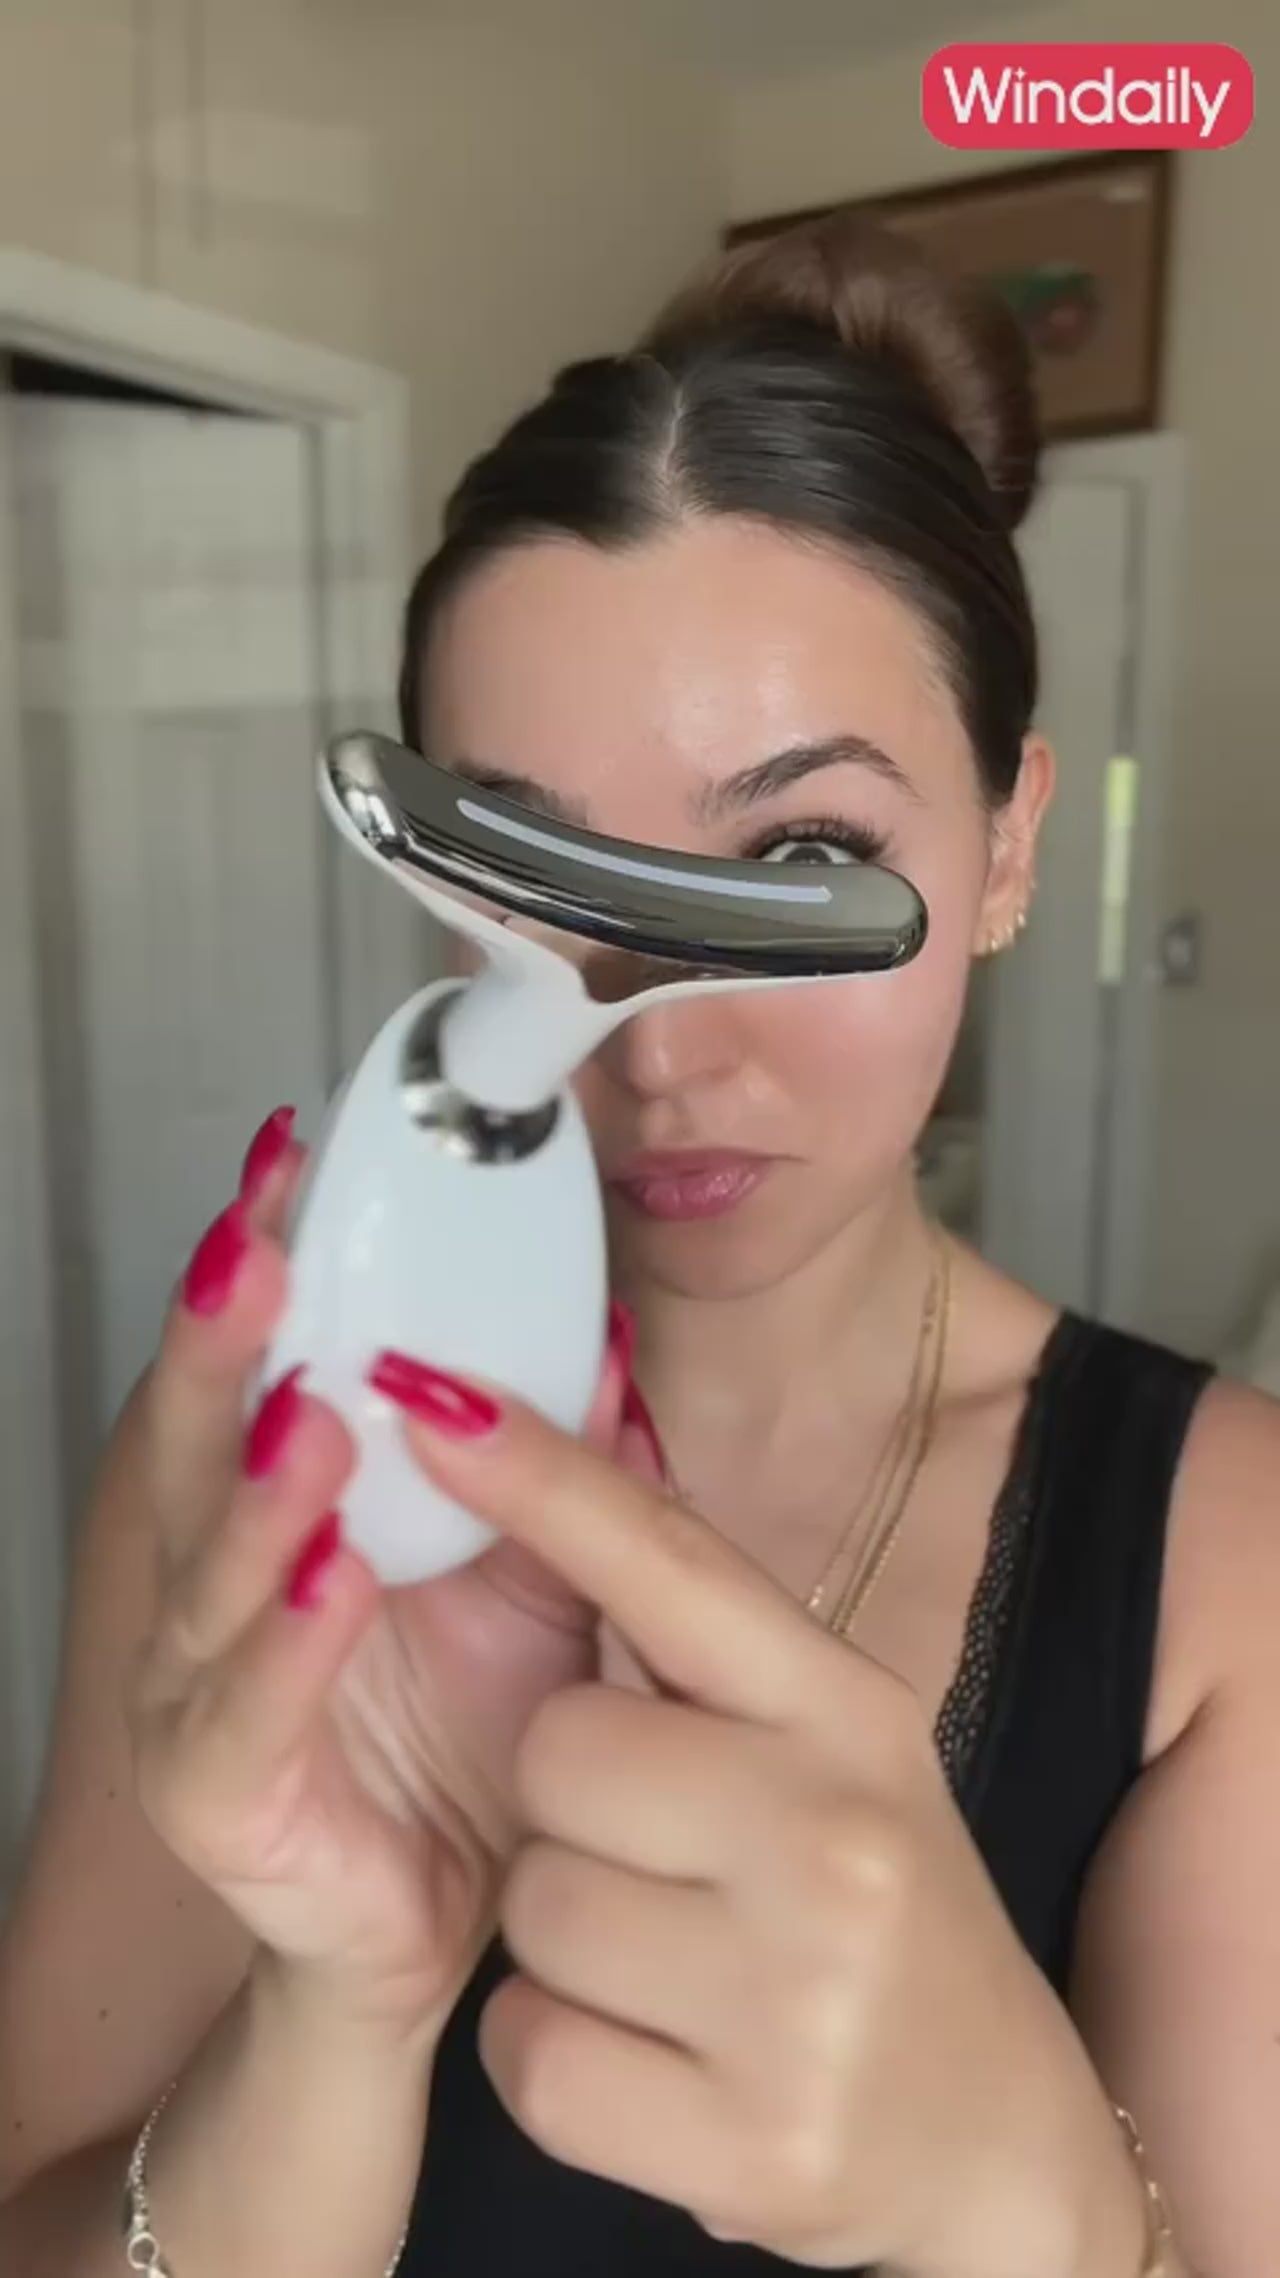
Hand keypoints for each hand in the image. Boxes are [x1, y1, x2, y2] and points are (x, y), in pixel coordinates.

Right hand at [128, 1109, 662, 2050]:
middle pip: (195, 1444)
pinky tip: (331, 1579)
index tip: (289, 1157)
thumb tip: (603, 1332)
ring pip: (207, 1576)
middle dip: (223, 1339)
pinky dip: (285, 1647)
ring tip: (310, 1408)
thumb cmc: (485, 1730)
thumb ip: (554, 1465)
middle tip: (263, 1245)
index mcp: (289, 1513)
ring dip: (259, 1486)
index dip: (266, 1261)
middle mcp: (222, 1588)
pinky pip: (240, 1718)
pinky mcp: (221, 1802)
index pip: (258, 1363)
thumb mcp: (540, 1575)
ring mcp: (204, 1694)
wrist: (468, 1916)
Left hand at [397, 1375, 1148, 2277]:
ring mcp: (800, 1995)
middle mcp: (837, 1833)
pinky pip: (527, 2050)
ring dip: (563, 1936)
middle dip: (566, 1801)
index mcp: (848, 1710)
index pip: (669, 1562)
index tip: (426, 1395)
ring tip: (670, 1959)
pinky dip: (557, 2055)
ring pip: (531, 1902)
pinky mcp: (747, 2142)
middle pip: (555, 1749)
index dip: (539, 1477)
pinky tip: (656, 2058)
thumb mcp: (823, 1741)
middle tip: (659, 1851)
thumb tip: (584, 1408)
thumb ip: (703, 1624)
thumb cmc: (869, 1897)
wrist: (988, 2132)